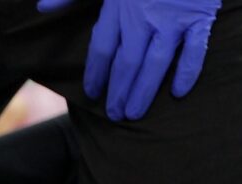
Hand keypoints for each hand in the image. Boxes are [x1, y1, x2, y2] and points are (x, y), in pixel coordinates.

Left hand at [37, 0, 220, 120]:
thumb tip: (41, 7)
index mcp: (118, 7)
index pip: (102, 48)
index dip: (95, 73)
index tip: (91, 93)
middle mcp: (143, 17)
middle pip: (126, 62)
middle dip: (118, 91)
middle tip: (114, 114)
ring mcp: (172, 20)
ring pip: (156, 63)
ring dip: (144, 91)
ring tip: (135, 113)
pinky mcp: (200, 18)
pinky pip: (196, 50)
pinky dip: (188, 72)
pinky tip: (178, 93)